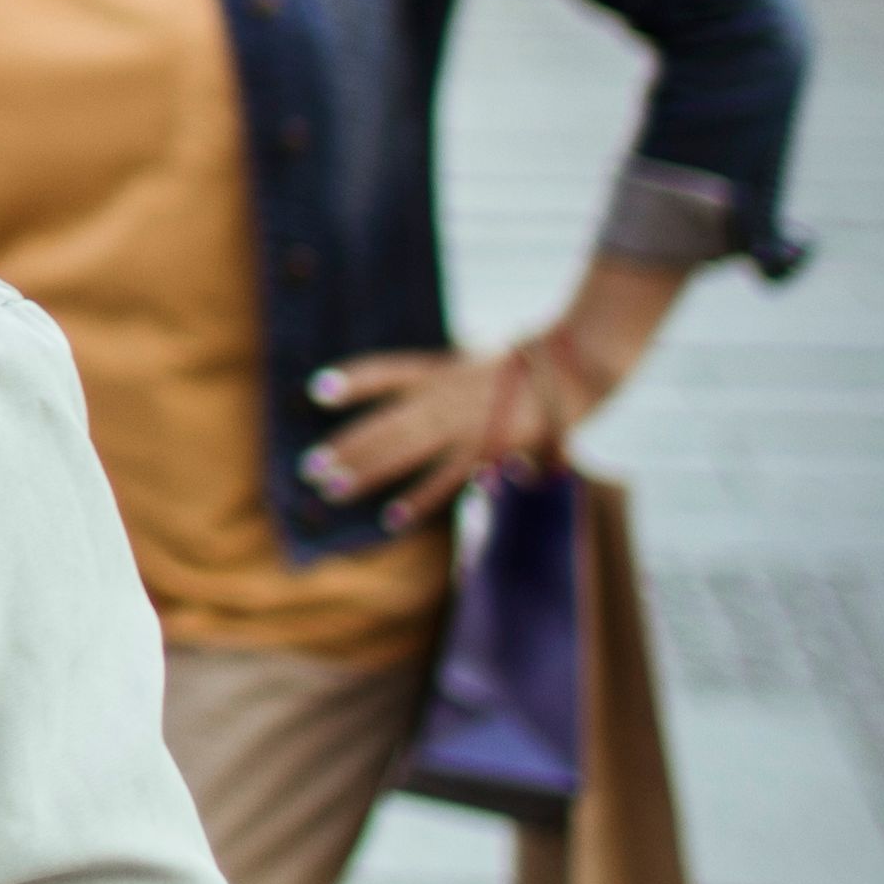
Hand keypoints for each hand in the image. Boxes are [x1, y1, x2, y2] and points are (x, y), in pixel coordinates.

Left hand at [301, 249, 688, 525]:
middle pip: (385, 422)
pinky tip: (390, 518)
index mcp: (442, 369)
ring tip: (331, 489)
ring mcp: (463, 421)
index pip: (388, 371)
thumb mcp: (483, 366)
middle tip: (309, 469)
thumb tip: (436, 410)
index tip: (317, 390)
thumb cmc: (533, 370)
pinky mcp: (486, 447)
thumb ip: (456, 386)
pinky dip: (418, 500)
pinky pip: (445, 478)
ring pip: (404, 449)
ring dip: (365, 471)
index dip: (354, 380)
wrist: (574, 365)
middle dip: (346, 446)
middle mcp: (444, 394)